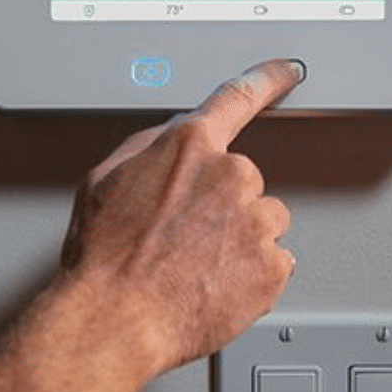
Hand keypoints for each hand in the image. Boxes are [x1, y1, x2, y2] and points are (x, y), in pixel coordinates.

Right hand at [58, 59, 302, 373]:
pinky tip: (215, 286)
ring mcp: (255, 222)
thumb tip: (170, 143)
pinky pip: (274, 264)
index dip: (268, 79)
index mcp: (189, 148)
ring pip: (263, 223)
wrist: (114, 319)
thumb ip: (149, 149)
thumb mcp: (105, 180)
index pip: (237, 98)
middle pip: (245, 181)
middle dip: (222, 204)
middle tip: (185, 238)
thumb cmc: (104, 259)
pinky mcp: (271, 267)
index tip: (288, 71)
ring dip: (240, 240)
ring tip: (198, 266)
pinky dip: (251, 277)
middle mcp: (230, 176)